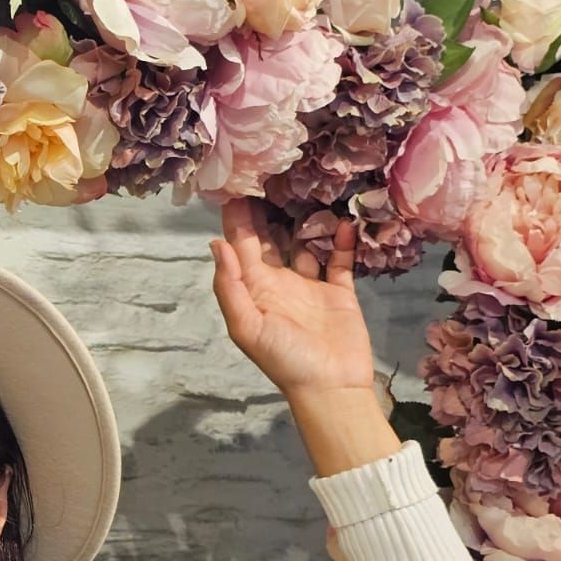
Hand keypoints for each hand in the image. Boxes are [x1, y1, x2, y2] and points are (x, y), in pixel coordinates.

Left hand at [208, 197, 374, 396]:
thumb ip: (230, 286)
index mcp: (254, 290)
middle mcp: (279, 284)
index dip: (237, 218)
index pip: (242, 245)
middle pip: (271, 239)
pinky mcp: (340, 292)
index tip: (235, 183)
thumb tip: (217, 243)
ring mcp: (310, 286)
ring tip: (308, 187)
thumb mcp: (247, 326)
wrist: (329, 387)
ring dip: (306, 219)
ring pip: (306, 243)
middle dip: (267, 210)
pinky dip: (342, 240)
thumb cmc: (284, 360)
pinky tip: (343, 219)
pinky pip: (340, 259)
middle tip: (270, 172)